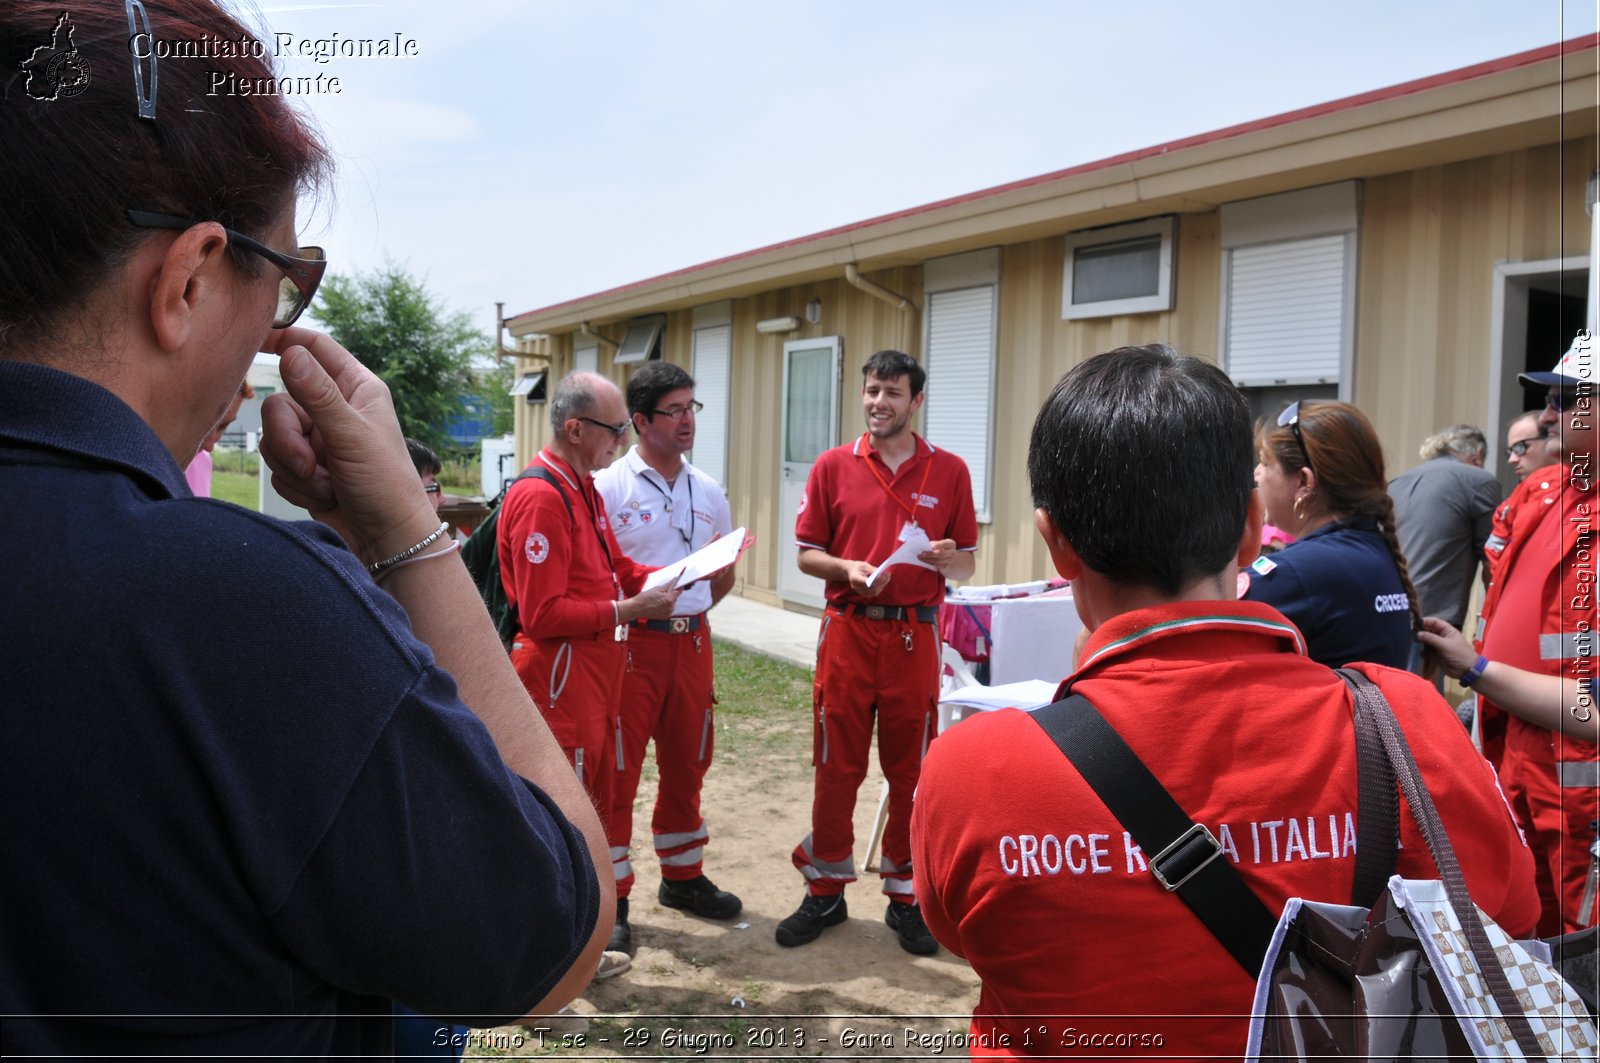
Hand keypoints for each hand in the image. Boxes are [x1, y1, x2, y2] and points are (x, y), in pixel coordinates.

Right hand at [257, 328, 434, 563]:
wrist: (387, 540)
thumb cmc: (385, 484)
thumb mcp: (352, 436)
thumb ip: (318, 395)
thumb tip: (290, 353)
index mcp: (355, 388)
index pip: (314, 348)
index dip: (283, 340)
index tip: (250, 341)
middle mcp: (334, 409)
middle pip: (279, 404)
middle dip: (287, 440)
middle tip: (310, 465)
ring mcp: (318, 439)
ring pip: (273, 438)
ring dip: (295, 468)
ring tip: (327, 485)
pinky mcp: (306, 468)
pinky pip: (277, 467)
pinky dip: (297, 486)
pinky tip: (326, 497)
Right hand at [628, 582, 683, 620]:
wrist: (637, 608)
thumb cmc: (645, 598)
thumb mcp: (656, 589)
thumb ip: (667, 585)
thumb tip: (674, 580)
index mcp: (669, 599)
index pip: (678, 591)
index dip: (678, 587)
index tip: (678, 585)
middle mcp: (671, 607)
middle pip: (675, 598)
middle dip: (671, 594)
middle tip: (662, 592)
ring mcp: (668, 613)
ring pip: (672, 604)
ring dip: (668, 601)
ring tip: (658, 600)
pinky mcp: (665, 617)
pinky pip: (668, 610)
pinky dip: (665, 607)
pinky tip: (658, 605)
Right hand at [845, 560, 885, 597]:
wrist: (851, 572)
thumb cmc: (858, 567)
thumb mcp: (864, 565)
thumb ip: (872, 570)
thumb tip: (881, 574)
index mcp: (854, 578)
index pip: (867, 582)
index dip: (877, 580)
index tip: (884, 575)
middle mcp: (856, 587)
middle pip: (872, 588)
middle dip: (882, 582)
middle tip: (888, 575)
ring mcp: (859, 591)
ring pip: (874, 592)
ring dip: (882, 585)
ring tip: (888, 578)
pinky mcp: (863, 593)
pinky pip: (873, 593)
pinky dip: (880, 588)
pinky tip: (884, 582)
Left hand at [918, 538, 959, 572]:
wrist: (947, 555)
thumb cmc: (940, 546)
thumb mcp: (939, 542)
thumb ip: (933, 544)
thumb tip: (925, 546)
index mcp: (951, 543)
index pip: (945, 544)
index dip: (938, 545)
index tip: (931, 546)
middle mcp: (952, 552)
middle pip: (941, 554)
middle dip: (930, 554)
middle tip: (921, 554)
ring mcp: (950, 560)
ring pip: (938, 561)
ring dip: (928, 560)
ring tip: (920, 558)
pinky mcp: (946, 566)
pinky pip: (937, 566)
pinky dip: (930, 563)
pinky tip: (924, 561)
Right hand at [1416, 617, 1476, 676]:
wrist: (1466, 670)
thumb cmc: (1460, 654)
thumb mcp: (1445, 645)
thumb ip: (1431, 638)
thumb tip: (1417, 633)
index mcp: (1447, 631)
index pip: (1434, 622)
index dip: (1425, 621)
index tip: (1415, 623)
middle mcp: (1442, 636)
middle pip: (1429, 630)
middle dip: (1421, 631)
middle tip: (1412, 633)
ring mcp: (1439, 645)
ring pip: (1426, 640)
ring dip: (1421, 641)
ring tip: (1415, 642)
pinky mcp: (1436, 654)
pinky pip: (1427, 650)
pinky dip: (1423, 652)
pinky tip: (1422, 654)